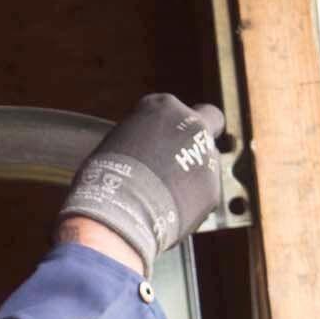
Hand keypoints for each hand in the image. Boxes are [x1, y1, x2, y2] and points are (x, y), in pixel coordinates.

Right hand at [59, 94, 226, 270]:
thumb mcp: (118, 142)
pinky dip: (192, 200)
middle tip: (180, 156)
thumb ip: (141, 138)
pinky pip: (204, 191)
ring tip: (166, 193)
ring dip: (193, 172)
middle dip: (198, 136)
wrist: (120, 211)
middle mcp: (192, 125)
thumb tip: (144, 149)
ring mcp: (206, 157)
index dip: (164, 125)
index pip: (170, 108)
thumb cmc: (107, 176)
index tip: (156, 140)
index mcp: (164, 107)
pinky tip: (170, 209)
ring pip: (207, 161)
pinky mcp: (212, 188)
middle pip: (209, 121)